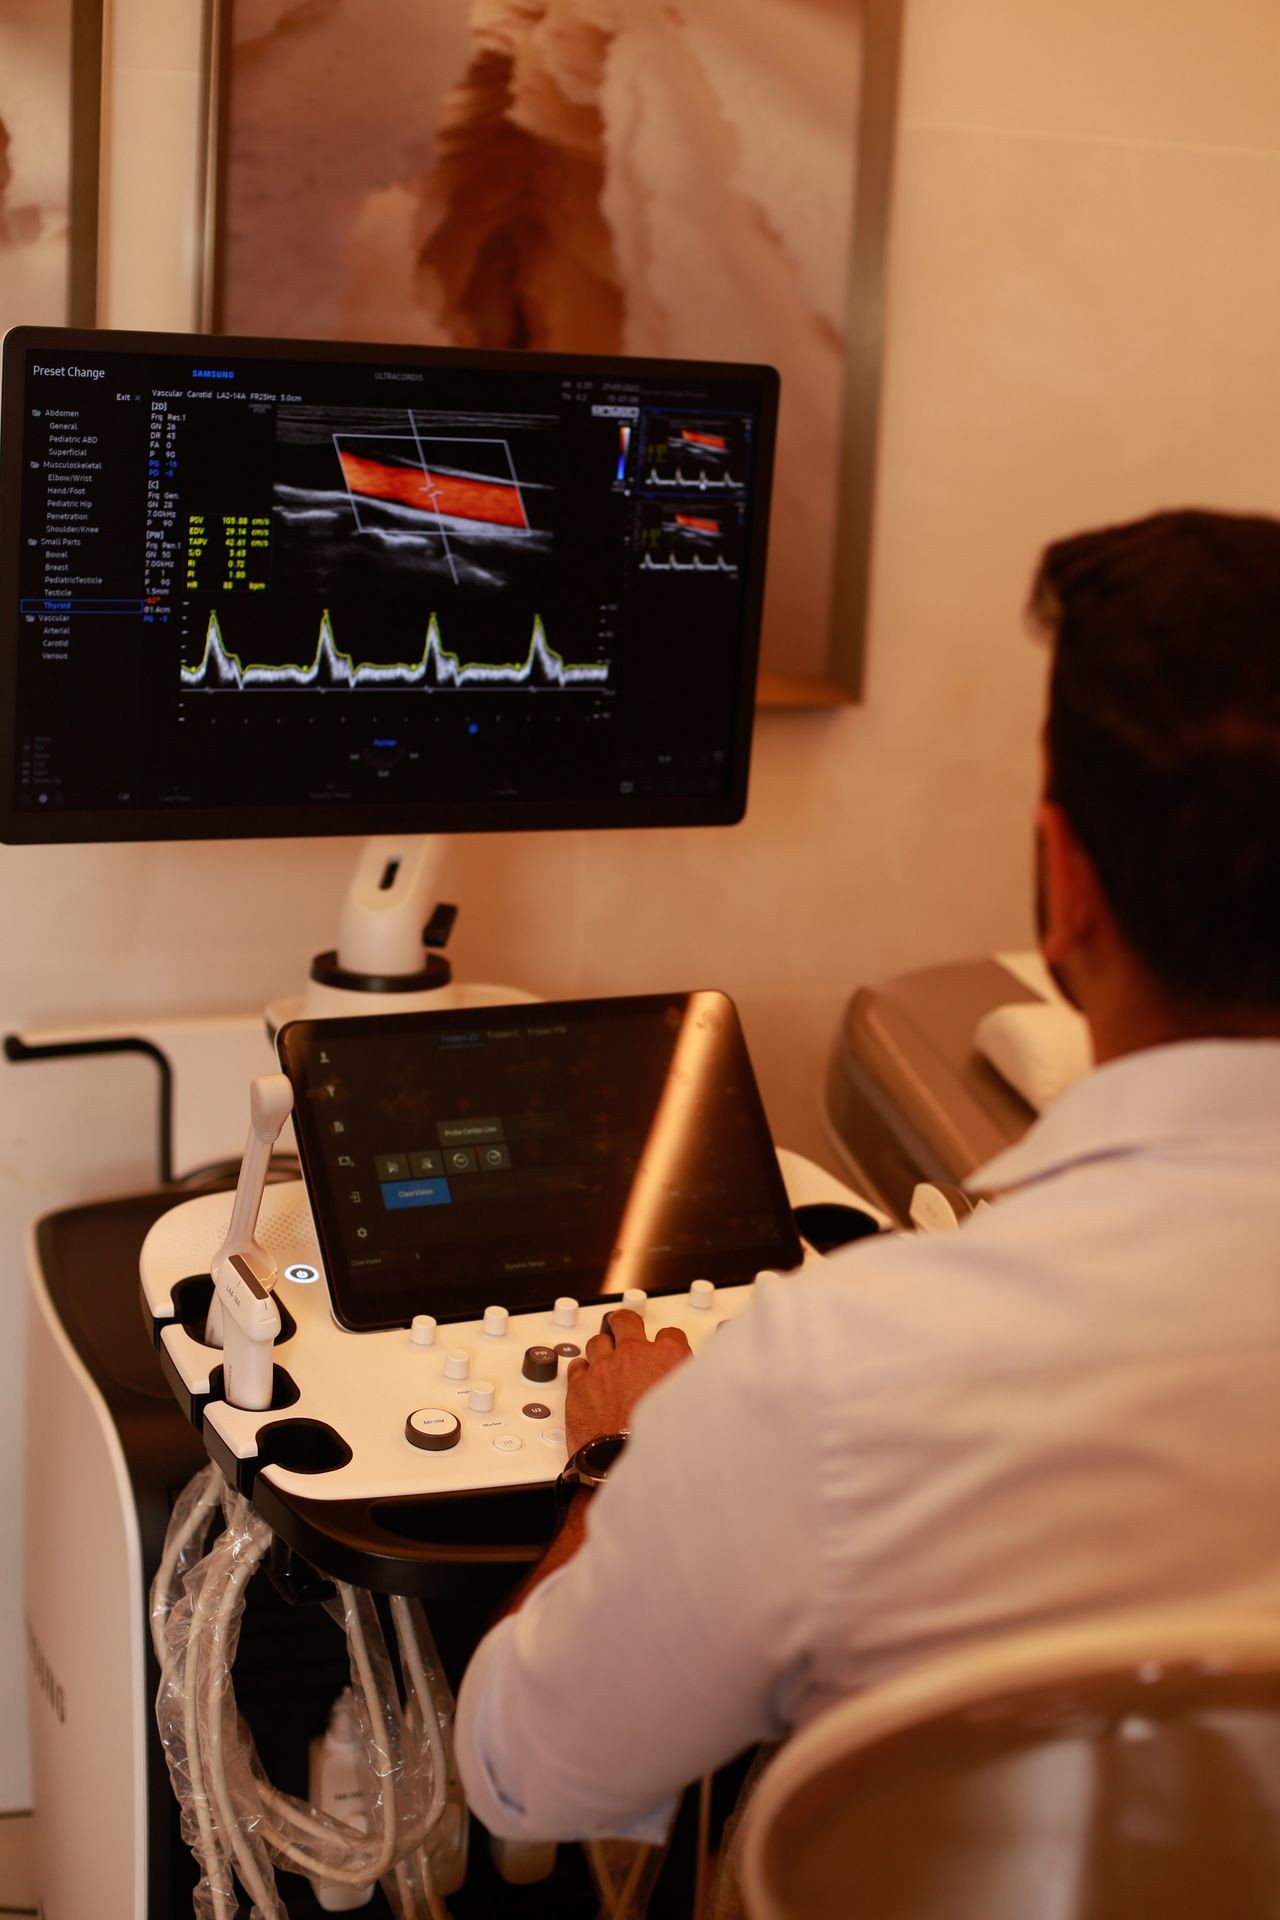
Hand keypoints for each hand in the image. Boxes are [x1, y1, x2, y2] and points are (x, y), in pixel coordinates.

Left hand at [565, 1308, 691, 1455]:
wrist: (621, 1463)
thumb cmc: (658, 1443)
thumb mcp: (693, 1412)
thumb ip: (690, 1392)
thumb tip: (701, 1396)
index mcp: (667, 1358)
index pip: (670, 1334)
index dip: (668, 1342)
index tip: (665, 1347)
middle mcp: (634, 1356)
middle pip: (626, 1321)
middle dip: (626, 1324)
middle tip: (626, 1328)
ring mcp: (604, 1368)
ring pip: (598, 1342)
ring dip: (603, 1348)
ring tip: (605, 1357)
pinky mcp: (579, 1385)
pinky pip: (577, 1366)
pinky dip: (582, 1370)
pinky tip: (587, 1377)